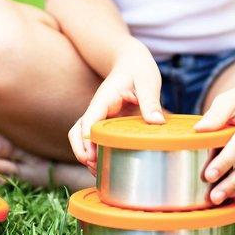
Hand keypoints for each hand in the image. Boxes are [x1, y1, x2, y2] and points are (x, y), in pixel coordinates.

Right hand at [68, 39, 165, 174]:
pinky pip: (94, 139)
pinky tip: (105, 167)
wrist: (131, 61)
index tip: (90, 155)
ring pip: (81, 137)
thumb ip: (150, 100)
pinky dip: (94, 153)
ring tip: (97, 173)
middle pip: (77, 131)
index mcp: (104, 98)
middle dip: (81, 150)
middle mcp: (97, 109)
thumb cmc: (138, 69)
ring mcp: (99, 117)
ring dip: (85, 154)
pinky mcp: (105, 123)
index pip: (89, 119)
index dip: (87, 139)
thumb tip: (156, 122)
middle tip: (93, 167)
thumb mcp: (147, 81)